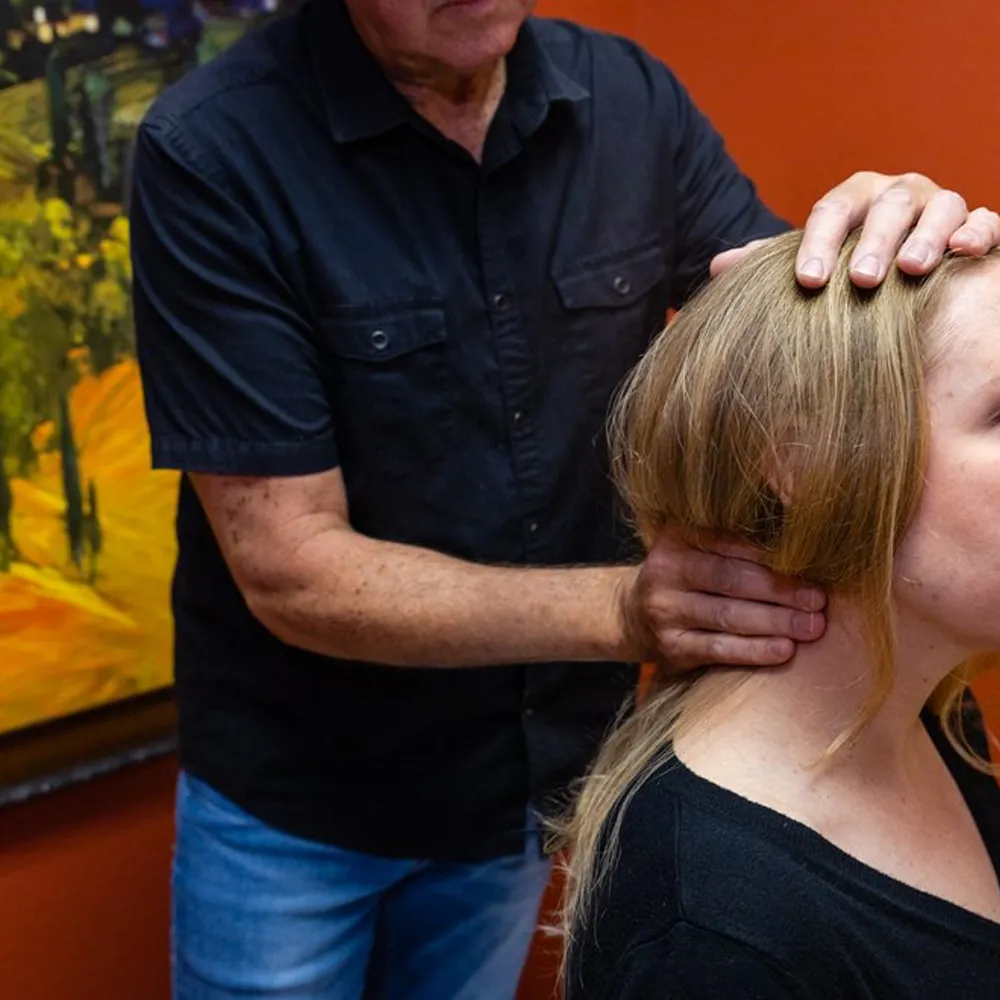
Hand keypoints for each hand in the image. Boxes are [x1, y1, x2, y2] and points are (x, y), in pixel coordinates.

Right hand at [619, 528, 825, 673]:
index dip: (773, 555)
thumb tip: (802, 539)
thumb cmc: (686, 577)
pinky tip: (784, 649)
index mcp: (677, 537)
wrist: (633, 615)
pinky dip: (754, 650)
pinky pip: (719, 648)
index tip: (813, 564)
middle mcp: (665, 570)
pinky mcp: (670, 646)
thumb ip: (736, 542)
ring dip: (775, 621)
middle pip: (731, 579)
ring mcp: (665, 610)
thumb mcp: (697, 547)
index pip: (730, 543)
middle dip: (780, 590)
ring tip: (812, 626)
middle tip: (818, 600)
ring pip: (727, 615)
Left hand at [711, 171, 999, 288]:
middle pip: (886, 206)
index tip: (808, 281)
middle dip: (873, 241)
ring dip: (926, 236)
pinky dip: (978, 230)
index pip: (832, 211)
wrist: (899, 272)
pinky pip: (986, 219)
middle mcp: (898, 195)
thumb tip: (718, 267)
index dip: (819, 243)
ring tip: (911, 269)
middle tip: (861, 279)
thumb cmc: (846, 267)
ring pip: (940, 206)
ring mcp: (941, 207)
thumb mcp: (812, 263)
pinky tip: (965, 252)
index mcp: (855, 200)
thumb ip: (771, 263)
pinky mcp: (977, 226)